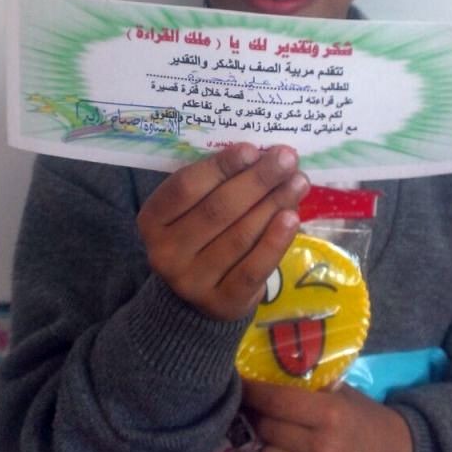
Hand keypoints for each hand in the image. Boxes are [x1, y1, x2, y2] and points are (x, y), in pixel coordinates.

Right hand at [137, 143, 309, 320]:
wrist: (196, 299)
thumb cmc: (201, 236)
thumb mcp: (194, 208)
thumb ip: (218, 184)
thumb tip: (264, 156)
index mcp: (153, 219)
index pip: (186, 187)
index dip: (220, 166)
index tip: (252, 149)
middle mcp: (165, 252)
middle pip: (217, 210)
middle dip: (257, 180)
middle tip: (287, 159)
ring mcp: (192, 281)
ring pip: (239, 236)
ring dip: (274, 205)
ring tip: (298, 183)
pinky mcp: (221, 302)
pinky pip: (253, 269)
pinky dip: (274, 242)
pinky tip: (292, 218)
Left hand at [243, 379, 412, 451]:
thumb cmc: (364, 418)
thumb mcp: (341, 393)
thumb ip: (306, 388)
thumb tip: (264, 377)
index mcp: (330, 415)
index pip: (275, 401)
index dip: (253, 392)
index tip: (240, 386)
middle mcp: (323, 449)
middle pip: (267, 429)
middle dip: (261, 418)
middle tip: (263, 412)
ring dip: (270, 446)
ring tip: (282, 439)